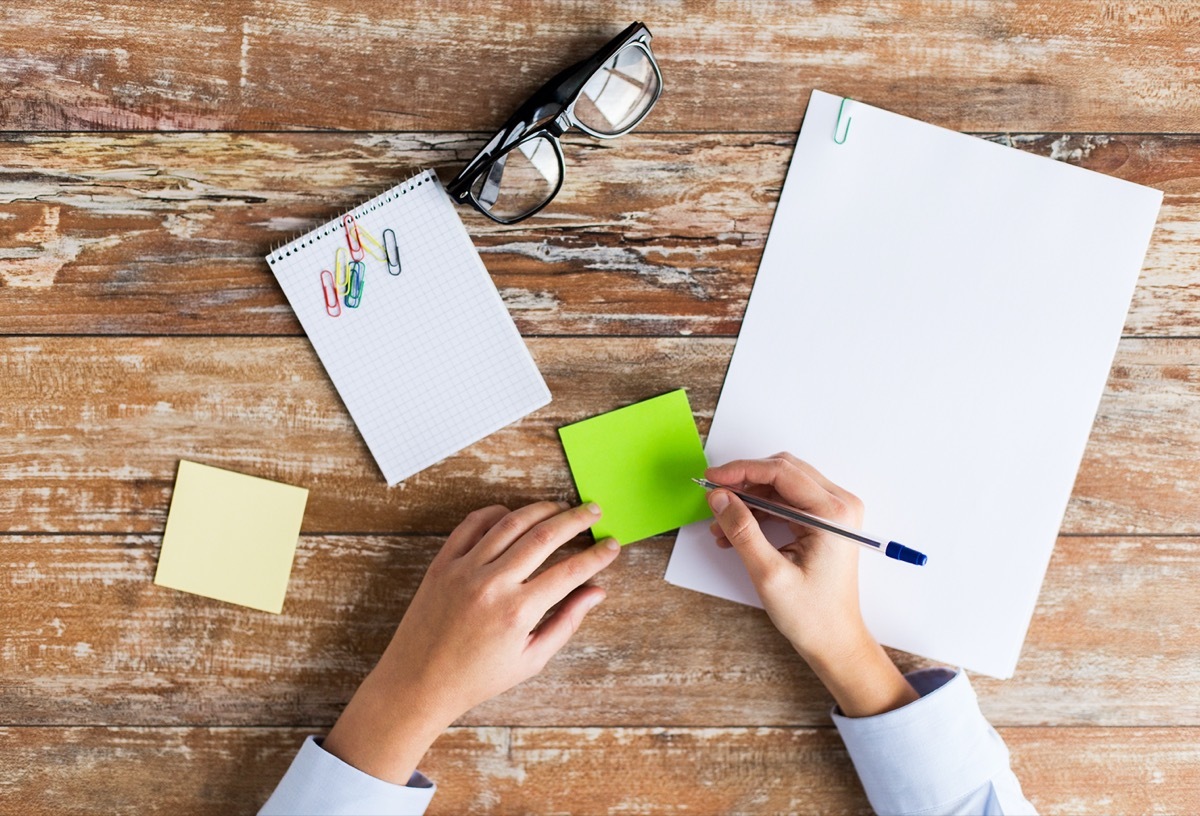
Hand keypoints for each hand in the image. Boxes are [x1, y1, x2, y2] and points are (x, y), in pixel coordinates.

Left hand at [323, 501, 620, 781]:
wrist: (418, 682)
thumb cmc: (477, 678)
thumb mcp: (531, 659)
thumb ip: (567, 622)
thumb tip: (597, 592)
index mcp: (518, 612)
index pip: (570, 571)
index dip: (597, 555)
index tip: (612, 544)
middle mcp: (492, 584)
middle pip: (545, 535)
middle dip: (575, 519)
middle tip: (594, 510)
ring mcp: (465, 569)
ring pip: (511, 523)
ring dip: (541, 509)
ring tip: (560, 507)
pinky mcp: (443, 563)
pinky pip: (473, 524)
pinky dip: (496, 513)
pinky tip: (514, 514)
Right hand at [706, 453, 916, 716]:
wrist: (836, 641)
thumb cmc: (812, 615)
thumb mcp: (769, 574)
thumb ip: (742, 530)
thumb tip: (719, 497)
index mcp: (833, 514)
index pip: (781, 473)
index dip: (741, 470)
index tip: (711, 478)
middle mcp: (839, 506)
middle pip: (783, 472)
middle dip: (744, 481)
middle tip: (713, 495)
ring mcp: (834, 513)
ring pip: (782, 485)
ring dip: (750, 498)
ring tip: (721, 523)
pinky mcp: (825, 522)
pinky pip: (787, 502)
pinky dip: (760, 510)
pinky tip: (737, 530)